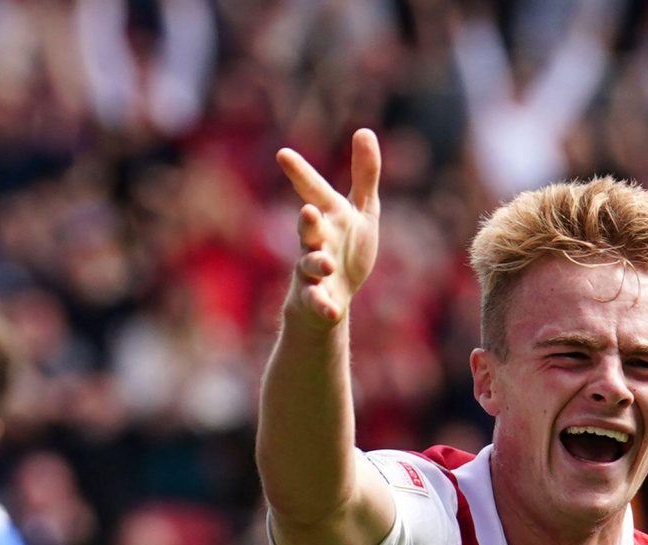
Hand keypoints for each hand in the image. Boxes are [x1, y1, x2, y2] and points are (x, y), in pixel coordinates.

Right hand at [275, 128, 381, 331]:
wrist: (335, 294)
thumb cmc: (347, 246)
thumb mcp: (362, 210)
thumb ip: (364, 174)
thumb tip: (364, 130)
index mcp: (329, 215)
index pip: (313, 191)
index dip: (299, 174)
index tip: (283, 154)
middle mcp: (316, 240)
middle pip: (308, 229)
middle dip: (307, 222)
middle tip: (309, 212)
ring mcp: (313, 270)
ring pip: (310, 264)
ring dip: (317, 262)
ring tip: (328, 263)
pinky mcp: (317, 298)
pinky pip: (317, 302)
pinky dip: (323, 306)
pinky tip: (332, 312)